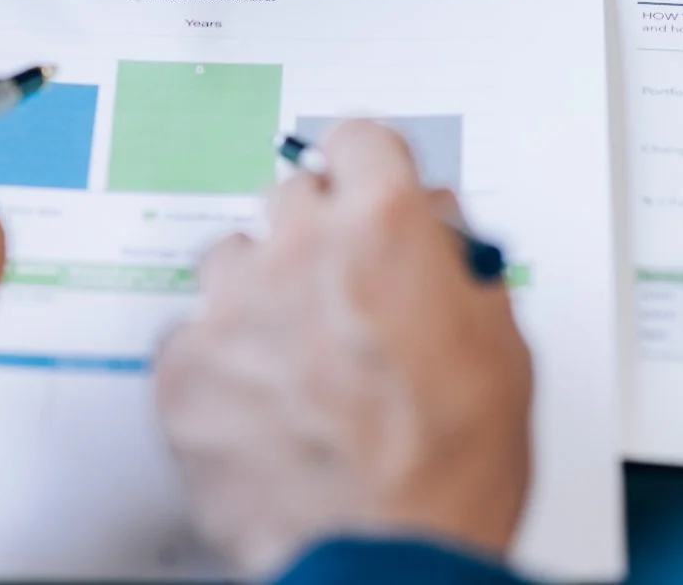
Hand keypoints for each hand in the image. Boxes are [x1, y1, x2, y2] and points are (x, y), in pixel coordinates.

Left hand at [154, 121, 532, 576]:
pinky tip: (258, 403)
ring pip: (231, 258)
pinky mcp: (182, 370)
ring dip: (259, 292)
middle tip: (339, 295)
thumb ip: (458, 261)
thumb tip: (434, 225)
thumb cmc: (453, 464)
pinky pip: (190, 334)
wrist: (390, 558)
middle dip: (316, 235)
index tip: (366, 190)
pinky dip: (218, 362)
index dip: (369, 171)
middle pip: (291, 195)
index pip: (358, 139)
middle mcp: (299, 248)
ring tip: (294, 357)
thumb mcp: (500, 342)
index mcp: (384, 228)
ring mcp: (232, 307)